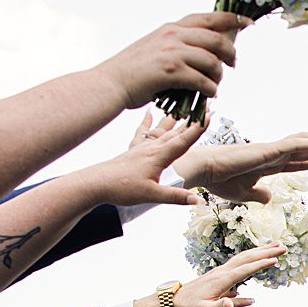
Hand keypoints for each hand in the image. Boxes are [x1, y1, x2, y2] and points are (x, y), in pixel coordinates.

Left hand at [77, 112, 208, 208]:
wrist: (96, 183)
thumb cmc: (122, 188)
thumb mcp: (152, 195)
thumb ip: (176, 197)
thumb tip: (199, 201)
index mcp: (159, 156)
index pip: (184, 141)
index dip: (199, 129)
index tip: (211, 116)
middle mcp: (152, 147)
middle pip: (177, 131)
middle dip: (193, 120)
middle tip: (206, 107)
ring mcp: (142, 147)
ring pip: (163, 129)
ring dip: (176, 118)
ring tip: (185, 104)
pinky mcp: (133, 150)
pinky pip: (144, 131)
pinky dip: (148, 121)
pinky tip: (150, 112)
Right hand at [94, 12, 245, 109]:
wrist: (112, 82)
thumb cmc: (136, 70)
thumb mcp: (158, 47)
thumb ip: (179, 45)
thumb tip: (205, 53)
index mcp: (172, 27)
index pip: (209, 17)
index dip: (232, 19)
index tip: (248, 23)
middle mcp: (174, 35)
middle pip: (216, 38)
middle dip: (230, 52)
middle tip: (233, 65)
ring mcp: (172, 52)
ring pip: (212, 60)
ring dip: (219, 75)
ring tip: (216, 85)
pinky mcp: (171, 71)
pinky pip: (203, 80)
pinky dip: (211, 89)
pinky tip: (209, 94)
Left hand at [170, 244, 283, 306]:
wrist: (174, 302)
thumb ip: (218, 306)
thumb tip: (230, 303)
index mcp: (221, 280)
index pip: (245, 269)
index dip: (261, 264)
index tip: (276, 259)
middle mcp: (222, 272)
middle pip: (248, 257)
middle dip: (266, 251)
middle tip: (283, 247)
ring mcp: (220, 271)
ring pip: (244, 256)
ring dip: (260, 250)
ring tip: (275, 246)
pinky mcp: (219, 273)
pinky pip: (239, 261)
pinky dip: (251, 256)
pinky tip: (257, 256)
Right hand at [175, 129, 307, 203]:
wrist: (204, 172)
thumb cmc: (218, 181)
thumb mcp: (244, 194)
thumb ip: (259, 195)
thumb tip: (270, 198)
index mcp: (268, 165)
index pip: (299, 162)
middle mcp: (273, 154)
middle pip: (307, 151)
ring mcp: (272, 150)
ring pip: (305, 144)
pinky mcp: (269, 150)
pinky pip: (296, 144)